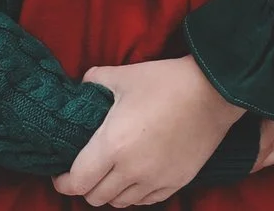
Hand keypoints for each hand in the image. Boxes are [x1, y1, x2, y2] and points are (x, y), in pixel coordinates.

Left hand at [55, 58, 243, 205]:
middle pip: (95, 197)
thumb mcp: (123, 76)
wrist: (214, 91)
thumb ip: (94, 81)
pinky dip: (134, 193)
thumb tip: (81, 88)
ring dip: (110, 192)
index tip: (60, 173)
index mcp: (113, 145)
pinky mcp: (175, 182)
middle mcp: (132, 170)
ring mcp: (156, 180)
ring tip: (110, 173)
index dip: (63, 182)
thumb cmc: (166, 82)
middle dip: (85, 186)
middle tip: (86, 170)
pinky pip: (145, 201)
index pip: (77, 182)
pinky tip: (134, 176)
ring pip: (120, 203)